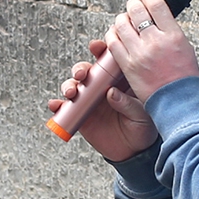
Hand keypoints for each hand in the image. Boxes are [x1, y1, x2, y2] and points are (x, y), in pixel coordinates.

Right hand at [47, 45, 157, 161]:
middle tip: (82, 74)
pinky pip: (64, 107)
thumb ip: (128, 103)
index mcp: (119, 80)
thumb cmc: (143, 128)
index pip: (108, 60)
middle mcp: (101, 87)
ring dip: (68, 85)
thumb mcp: (143, 114)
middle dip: (80, 68)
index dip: (100, 50)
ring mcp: (89, 100)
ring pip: (73, 85)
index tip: (96, 47)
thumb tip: (111, 93)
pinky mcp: (79, 115)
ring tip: (71, 92)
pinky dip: (57, 105)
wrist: (133, 152)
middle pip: (86, 70)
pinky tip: (55, 105)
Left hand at [107, 0, 198, 101]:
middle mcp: (156, 42)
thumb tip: (158, 17)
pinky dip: (112, 35)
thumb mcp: (185, 47)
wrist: (178, 102)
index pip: (157, 4)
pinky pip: (113, 44)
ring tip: (125, 21)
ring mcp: (140, 54)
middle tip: (133, 6)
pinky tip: (116, 35)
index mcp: (174, 35)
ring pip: (122, 25)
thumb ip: (170, 31)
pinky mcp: (128, 66)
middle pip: (136, 11)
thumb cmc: (184, 77)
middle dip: (132, 5)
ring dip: (121, 19)